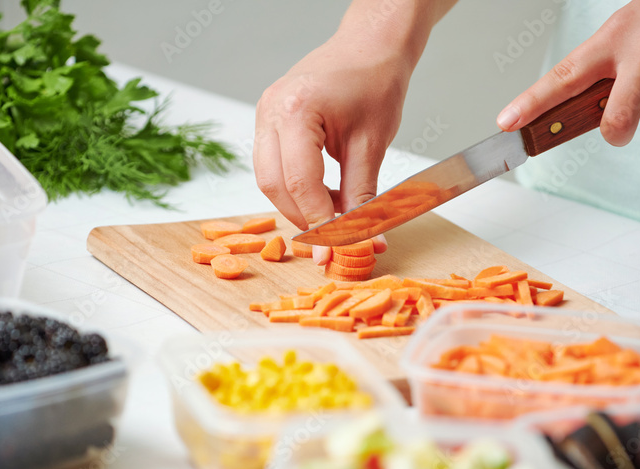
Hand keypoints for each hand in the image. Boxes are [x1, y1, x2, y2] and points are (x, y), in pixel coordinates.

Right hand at [254, 35, 405, 264]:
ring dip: (298, 205)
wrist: (370, 46)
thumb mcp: (372, 144)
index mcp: (295, 110)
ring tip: (334, 215)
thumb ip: (362, 195)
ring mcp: (264, 114)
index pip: (299, 182)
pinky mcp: (269, 121)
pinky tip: (325, 196)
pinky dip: (296, 188)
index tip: (334, 251)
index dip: (317, 222)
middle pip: (273, 184)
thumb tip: (363, 240)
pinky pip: (273, 166)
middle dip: (303, 218)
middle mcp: (270, 111)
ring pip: (268, 179)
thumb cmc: (375, 82)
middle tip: (333, 239)